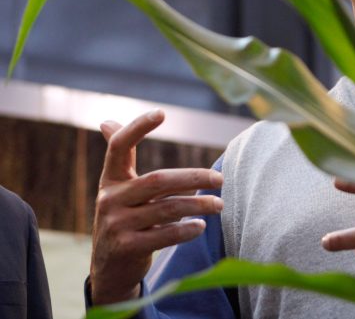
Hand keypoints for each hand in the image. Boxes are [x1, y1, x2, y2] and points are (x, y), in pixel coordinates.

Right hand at [89, 109, 223, 304]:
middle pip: (158, 180)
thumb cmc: (123, 218)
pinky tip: (201, 226)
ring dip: (199, 205)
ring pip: (167, 208)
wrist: (109, 269)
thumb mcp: (117, 189)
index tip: (161, 112)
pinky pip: (164, 235)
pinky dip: (186, 230)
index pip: (118, 147)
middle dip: (194, 178)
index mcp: (110, 180)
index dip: (137, 127)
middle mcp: (109, 199)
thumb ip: (120, 158)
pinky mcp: (127, 248)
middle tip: (220, 179)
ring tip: (220, 204)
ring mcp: (116, 225)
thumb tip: (106, 122)